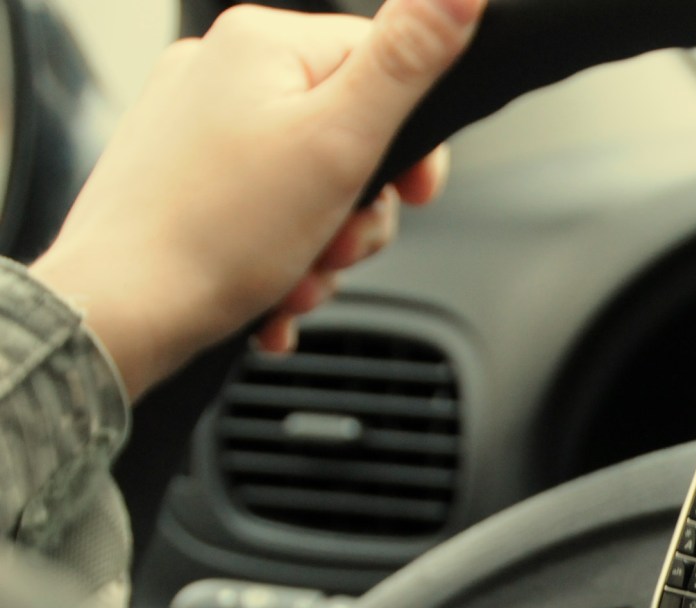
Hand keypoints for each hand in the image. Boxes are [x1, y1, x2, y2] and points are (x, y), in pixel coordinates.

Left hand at [29, 0, 484, 399]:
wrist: (119, 315)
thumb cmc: (219, 235)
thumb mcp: (341, 143)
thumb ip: (408, 60)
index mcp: (263, 42)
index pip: (385, 66)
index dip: (413, 145)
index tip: (414, 197)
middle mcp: (220, 69)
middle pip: (348, 134)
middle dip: (359, 211)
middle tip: (337, 247)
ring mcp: (192, 126)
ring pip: (309, 184)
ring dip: (322, 246)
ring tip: (296, 278)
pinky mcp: (177, 180)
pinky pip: (262, 213)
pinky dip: (282, 258)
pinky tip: (274, 291)